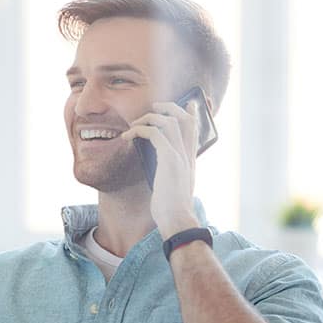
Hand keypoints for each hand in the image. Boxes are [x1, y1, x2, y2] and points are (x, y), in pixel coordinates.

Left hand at [120, 101, 200, 237]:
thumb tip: (158, 168)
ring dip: (150, 117)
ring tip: (135, 123)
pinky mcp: (169, 159)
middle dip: (169, 107)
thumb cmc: (172, 209)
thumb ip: (169, 173)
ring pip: (169, 121)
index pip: (194, 130)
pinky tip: (128, 136)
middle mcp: (187, 155)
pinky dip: (139, 130)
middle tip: (155, 105)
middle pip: (185, 119)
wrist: (177, 220)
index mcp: (190, 161)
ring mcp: (180, 155)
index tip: (188, 103)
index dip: (191, 114)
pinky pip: (154, 133)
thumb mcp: (172, 186)